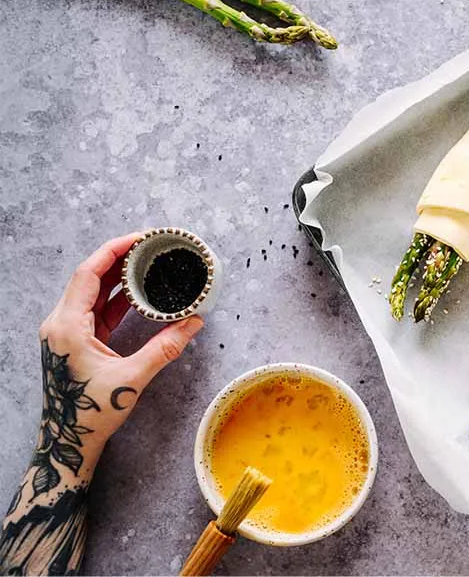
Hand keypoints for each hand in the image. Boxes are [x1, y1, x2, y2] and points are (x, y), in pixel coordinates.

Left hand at [37, 233, 204, 464]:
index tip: (139, 239)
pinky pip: (95, 311)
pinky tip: (137, 295)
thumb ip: (165, 347)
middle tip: (148, 247)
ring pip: (92, 294)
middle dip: (118, 259)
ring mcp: (65, 333)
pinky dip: (116, 300)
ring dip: (117, 279)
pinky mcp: (73, 342)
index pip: (88, 274)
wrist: (67, 442)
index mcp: (67, 326)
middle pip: (89, 278)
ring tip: (145, 265)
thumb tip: (194, 324)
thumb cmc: (90, 413)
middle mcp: (60, 324)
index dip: (113, 251)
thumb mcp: (132, 378)